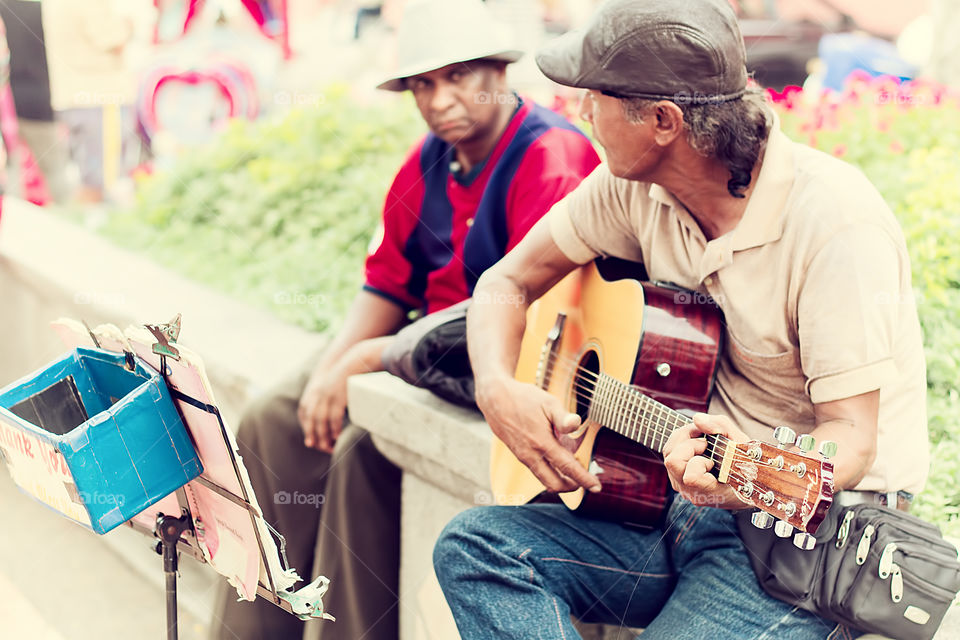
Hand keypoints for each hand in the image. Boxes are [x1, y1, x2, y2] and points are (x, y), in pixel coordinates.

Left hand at [298, 350, 366, 452]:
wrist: (356, 359)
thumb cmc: (348, 372)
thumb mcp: (335, 384)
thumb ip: (332, 396)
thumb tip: (335, 409)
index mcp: (316, 391)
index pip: (305, 413)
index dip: (307, 427)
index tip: (310, 441)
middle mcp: (319, 394)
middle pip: (312, 419)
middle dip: (314, 434)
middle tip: (317, 446)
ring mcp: (328, 395)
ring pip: (322, 420)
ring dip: (324, 435)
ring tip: (328, 446)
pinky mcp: (339, 396)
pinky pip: (334, 416)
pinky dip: (334, 427)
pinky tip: (336, 436)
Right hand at [477, 376, 600, 493]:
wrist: (495, 398)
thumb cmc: (523, 398)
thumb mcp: (548, 402)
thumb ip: (563, 417)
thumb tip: (576, 424)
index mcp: (541, 442)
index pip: (567, 468)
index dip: (584, 479)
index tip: (596, 487)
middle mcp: (530, 454)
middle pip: (554, 483)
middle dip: (572, 486)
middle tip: (585, 480)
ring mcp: (523, 456)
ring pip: (544, 479)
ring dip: (561, 479)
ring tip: (574, 466)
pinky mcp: (519, 455)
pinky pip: (537, 470)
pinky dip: (550, 470)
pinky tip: (557, 455)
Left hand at [662, 413, 748, 509]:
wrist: (747, 483)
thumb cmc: (747, 464)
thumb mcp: (742, 443)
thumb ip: (721, 427)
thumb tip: (697, 419)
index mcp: (711, 491)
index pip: (691, 477)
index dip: (699, 459)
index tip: (712, 452)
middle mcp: (692, 492)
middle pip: (672, 461)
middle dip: (688, 443)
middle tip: (705, 441)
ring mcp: (681, 486)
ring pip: (668, 456)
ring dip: (684, 440)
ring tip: (703, 440)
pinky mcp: (676, 477)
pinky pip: (670, 455)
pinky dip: (681, 444)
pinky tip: (697, 444)